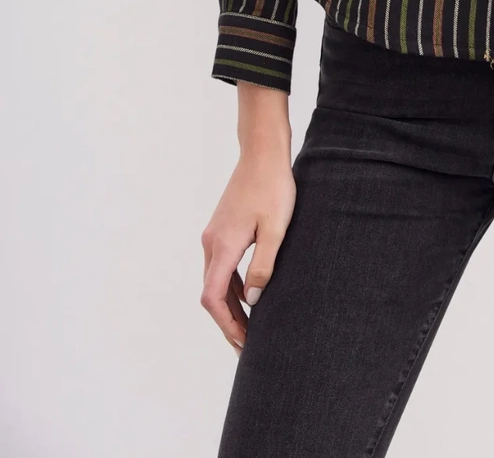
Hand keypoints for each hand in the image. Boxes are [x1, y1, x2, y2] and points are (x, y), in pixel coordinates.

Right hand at [201, 132, 296, 352]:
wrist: (263, 153)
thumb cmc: (273, 187)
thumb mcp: (275, 230)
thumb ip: (263, 267)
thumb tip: (252, 302)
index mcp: (222, 246)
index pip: (213, 298)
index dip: (226, 325)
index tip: (243, 344)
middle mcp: (211, 243)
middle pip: (212, 294)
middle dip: (228, 322)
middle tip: (247, 346)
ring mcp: (214, 235)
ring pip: (216, 281)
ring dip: (230, 306)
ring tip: (250, 328)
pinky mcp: (222, 228)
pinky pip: (222, 267)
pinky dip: (232, 287)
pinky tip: (249, 296)